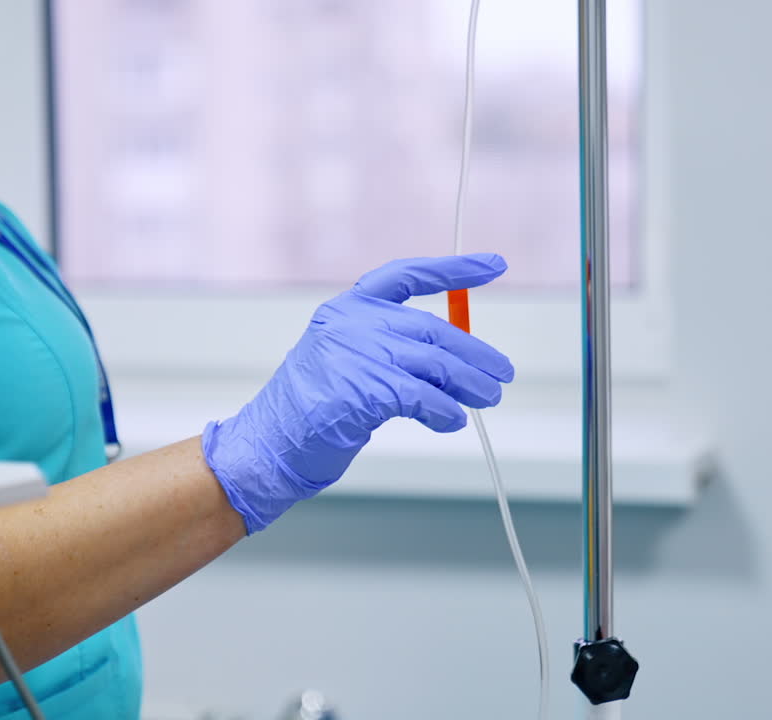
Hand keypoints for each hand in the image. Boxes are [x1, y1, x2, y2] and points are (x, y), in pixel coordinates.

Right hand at [202, 254, 514, 532]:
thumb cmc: (313, 408)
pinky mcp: (362, 389)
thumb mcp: (352, 361)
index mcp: (348, 307)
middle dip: (473, 352)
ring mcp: (355, 353)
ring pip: (434, 364)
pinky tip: (452, 421)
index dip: (454, 270)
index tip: (494, 265)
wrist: (269, 444)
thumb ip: (394, 349)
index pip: (408, 275)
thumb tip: (456, 360)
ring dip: (469, 384)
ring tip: (488, 398)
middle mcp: (352, 322)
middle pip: (432, 330)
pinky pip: (421, 397)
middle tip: (501, 373)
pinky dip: (444, 411)